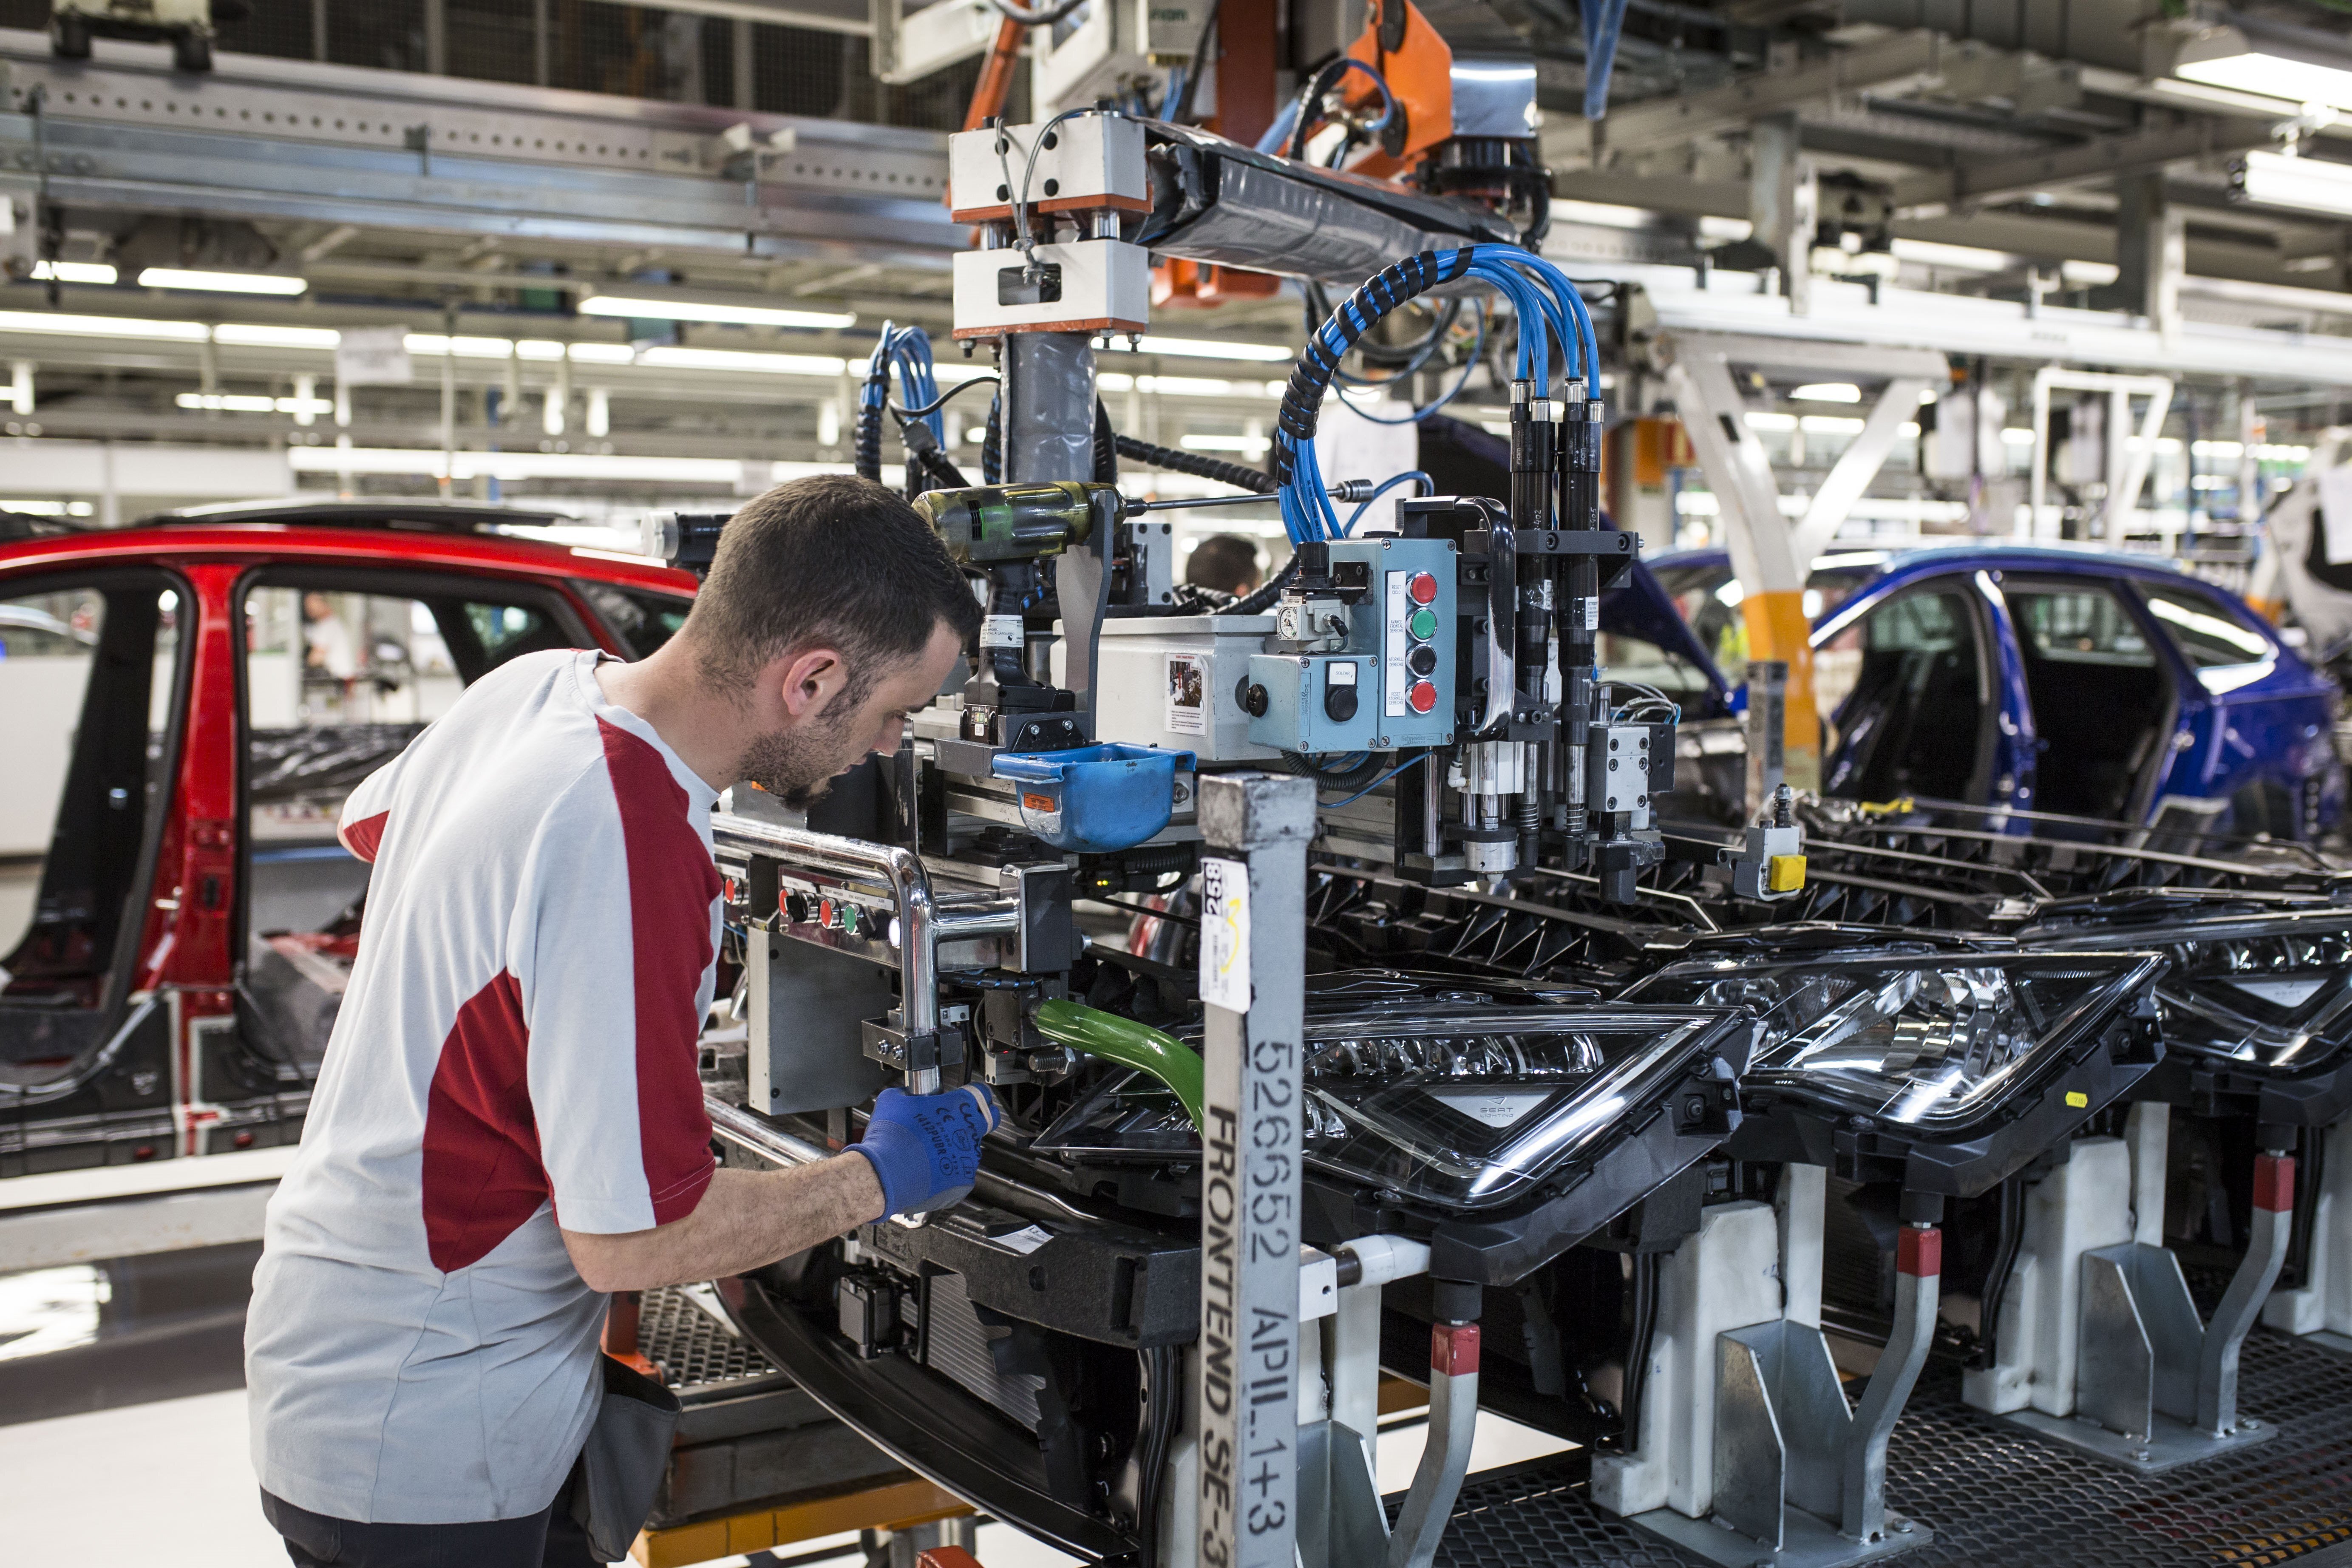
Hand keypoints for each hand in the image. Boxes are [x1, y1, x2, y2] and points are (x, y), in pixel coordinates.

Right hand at [846, 1083, 1000, 1217]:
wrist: (886, 1173)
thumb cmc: (890, 1136)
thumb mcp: (893, 1098)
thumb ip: (908, 1092)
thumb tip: (908, 1094)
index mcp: (957, 1105)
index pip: (982, 1093)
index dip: (976, 1094)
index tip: (969, 1098)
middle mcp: (969, 1129)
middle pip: (988, 1119)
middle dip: (976, 1119)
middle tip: (958, 1123)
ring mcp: (969, 1156)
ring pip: (972, 1148)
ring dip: (958, 1147)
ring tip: (933, 1151)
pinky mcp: (964, 1180)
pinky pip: (962, 1172)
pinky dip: (950, 1171)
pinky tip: (932, 1170)